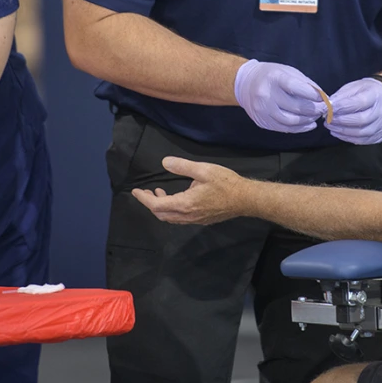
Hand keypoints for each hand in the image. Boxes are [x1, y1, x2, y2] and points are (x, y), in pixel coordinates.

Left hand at [131, 157, 245, 224]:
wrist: (245, 199)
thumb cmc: (226, 183)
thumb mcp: (203, 170)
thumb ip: (182, 166)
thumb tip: (164, 162)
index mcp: (185, 204)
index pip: (157, 205)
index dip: (143, 199)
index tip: (135, 191)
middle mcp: (188, 216)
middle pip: (161, 215)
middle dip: (150, 204)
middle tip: (145, 192)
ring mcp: (195, 220)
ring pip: (171, 218)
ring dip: (161, 207)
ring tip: (158, 193)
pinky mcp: (202, 220)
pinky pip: (180, 219)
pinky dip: (171, 210)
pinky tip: (176, 199)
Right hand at [235, 60, 326, 132]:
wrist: (245, 84)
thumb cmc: (271, 75)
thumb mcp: (288, 72)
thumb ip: (306, 83)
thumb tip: (324, 98)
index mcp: (274, 78)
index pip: (295, 87)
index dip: (312, 94)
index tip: (324, 98)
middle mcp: (265, 94)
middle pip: (295, 107)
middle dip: (314, 110)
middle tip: (323, 109)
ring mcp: (262, 110)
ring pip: (290, 121)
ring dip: (308, 120)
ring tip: (316, 116)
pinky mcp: (262, 121)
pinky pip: (284, 129)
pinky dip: (299, 128)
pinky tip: (309, 124)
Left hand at [325, 78, 381, 144]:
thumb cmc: (367, 91)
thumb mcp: (354, 87)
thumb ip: (341, 96)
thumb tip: (327, 106)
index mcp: (376, 95)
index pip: (360, 102)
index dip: (343, 106)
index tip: (328, 108)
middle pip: (362, 120)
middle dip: (341, 121)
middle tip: (328, 120)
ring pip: (362, 133)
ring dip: (342, 131)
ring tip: (330, 126)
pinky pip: (363, 140)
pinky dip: (348, 138)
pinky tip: (339, 133)